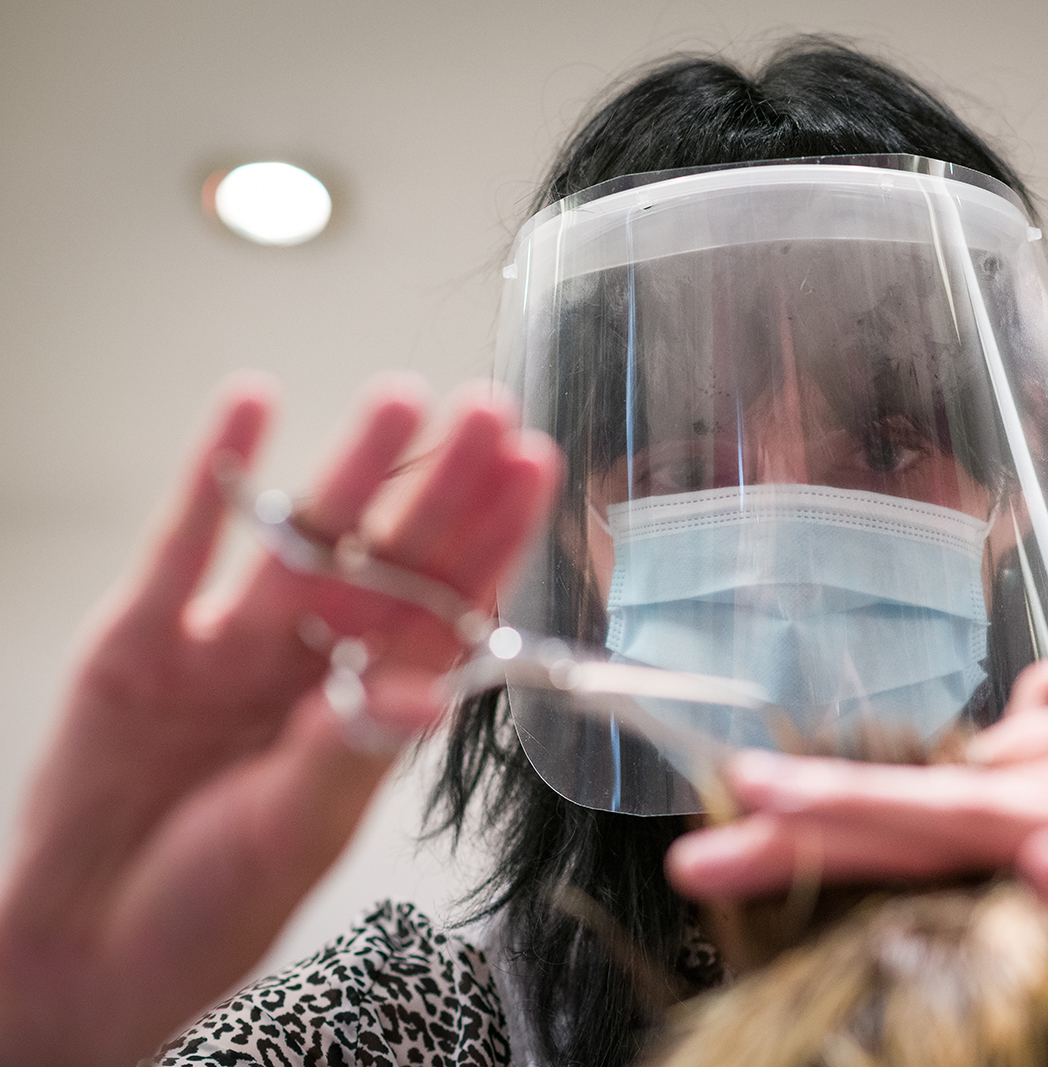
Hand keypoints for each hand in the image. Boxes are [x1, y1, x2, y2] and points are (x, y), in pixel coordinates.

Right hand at [0, 374, 561, 1065]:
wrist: (90, 942)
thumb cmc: (210, 901)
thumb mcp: (295, 830)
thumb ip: (349, 753)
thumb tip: (426, 698)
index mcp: (367, 707)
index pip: (445, 607)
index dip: (491, 538)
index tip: (534, 469)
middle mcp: (310, 661)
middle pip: (388, 556)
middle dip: (440, 485)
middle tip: (489, 409)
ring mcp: (230, 644)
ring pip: (301, 537)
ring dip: (351, 467)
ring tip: (400, 398)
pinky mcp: (144, 637)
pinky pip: (186, 544)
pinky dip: (216, 475)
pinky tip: (251, 408)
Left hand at [667, 660, 1047, 1045]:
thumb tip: (1018, 701)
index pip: (923, 778)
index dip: (827, 790)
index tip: (741, 794)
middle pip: (927, 802)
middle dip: (815, 813)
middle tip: (720, 832)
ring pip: (996, 836)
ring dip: (897, 828)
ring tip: (792, 831)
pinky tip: (1035, 882)